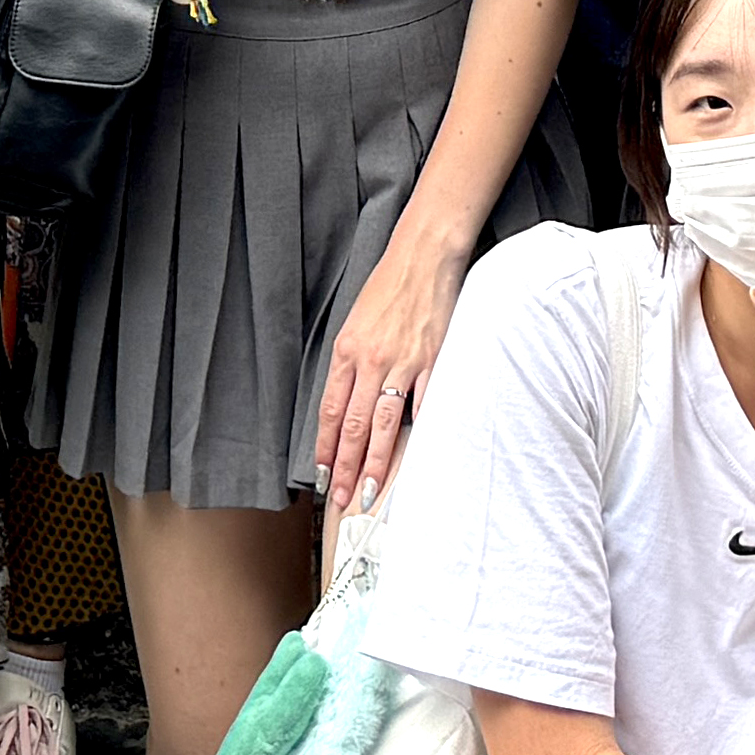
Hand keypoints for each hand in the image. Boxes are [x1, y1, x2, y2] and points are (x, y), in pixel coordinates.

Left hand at [313, 220, 468, 513]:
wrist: (423, 255)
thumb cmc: (389, 286)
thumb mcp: (356, 321)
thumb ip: (351, 362)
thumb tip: (347, 403)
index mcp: (347, 351)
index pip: (330, 411)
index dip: (323, 447)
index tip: (321, 474)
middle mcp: (370, 360)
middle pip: (352, 425)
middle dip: (343, 467)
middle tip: (339, 499)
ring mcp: (403, 363)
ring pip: (383, 424)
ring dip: (373, 463)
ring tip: (367, 492)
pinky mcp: (433, 360)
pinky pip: (423, 404)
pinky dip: (417, 433)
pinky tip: (412, 460)